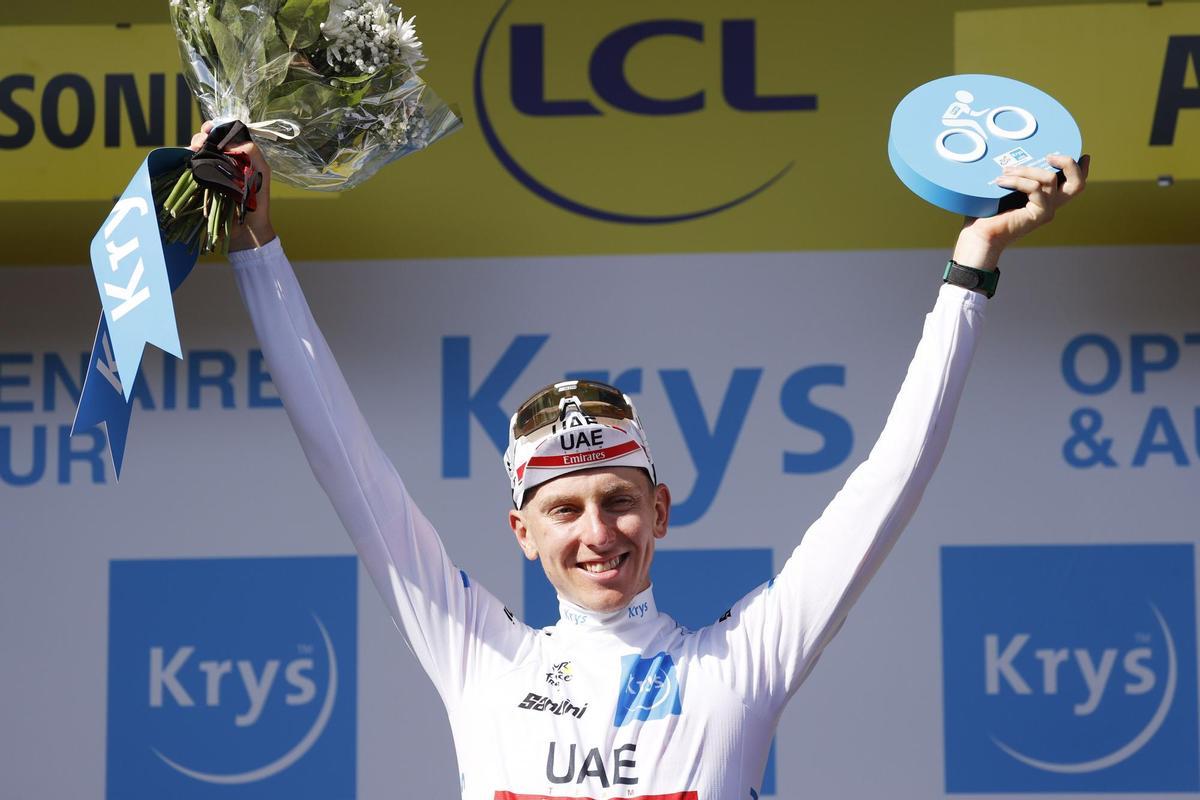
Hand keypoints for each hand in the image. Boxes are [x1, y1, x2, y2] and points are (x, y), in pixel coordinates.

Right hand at [188, 120, 275, 251]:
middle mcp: (223, 162)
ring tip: (195, 148)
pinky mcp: (201, 185)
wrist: (248, 230)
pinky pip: (191, 169)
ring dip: (194, 146)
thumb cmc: (258, 202)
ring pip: (198, 152)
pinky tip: (189, 158)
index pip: (225, 135)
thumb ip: (253, 153)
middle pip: (209, 141)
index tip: (209, 128)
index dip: (216, 128)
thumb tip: (232, 141)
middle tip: (201, 141)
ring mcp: (211, 173)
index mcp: (238, 157)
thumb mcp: (261, 173)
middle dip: (203, 136)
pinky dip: (189, 161)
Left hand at [952, 154, 1089, 269]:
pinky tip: (1000, 182)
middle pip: (1078, 183)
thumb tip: (1008, 155)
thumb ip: (1013, 176)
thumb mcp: (1003, 189)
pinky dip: (1018, 181)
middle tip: (1048, 156)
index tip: (1080, 154)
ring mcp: (1047, 210)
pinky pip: (1035, 188)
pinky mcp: (1040, 215)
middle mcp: (1050, 204)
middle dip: (1068, 163)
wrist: (979, 236)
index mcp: (1045, 198)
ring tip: (1005, 171)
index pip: (1073, 184)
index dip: (1081, 168)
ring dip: (1026, 169)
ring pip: (1050, 179)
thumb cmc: (985, 214)